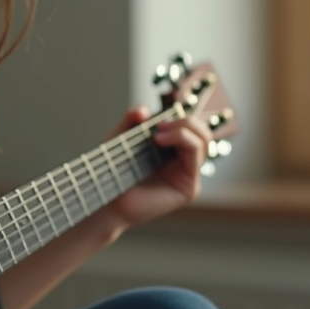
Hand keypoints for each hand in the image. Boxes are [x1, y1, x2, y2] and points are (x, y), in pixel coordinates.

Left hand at [103, 105, 211, 228]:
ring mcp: (188, 176)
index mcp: (171, 151)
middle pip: (202, 132)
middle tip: (161, 123)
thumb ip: (131, 121)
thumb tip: (144, 109)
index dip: (178, 116)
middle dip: (186, 121)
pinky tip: (159, 140)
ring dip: (184, 128)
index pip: (189, 128)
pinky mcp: (189, 187)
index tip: (155, 118)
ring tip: (158, 133)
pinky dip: (183, 139)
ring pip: (203, 140)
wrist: (106, 199)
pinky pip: (197, 155)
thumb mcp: (120, 138)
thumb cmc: (111, 173)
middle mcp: (182, 163)